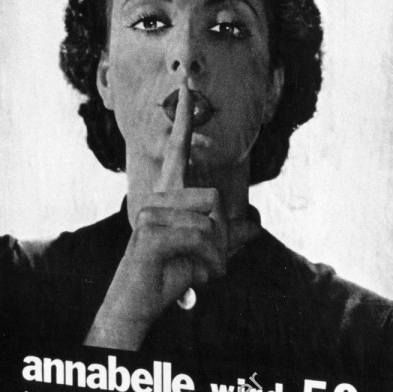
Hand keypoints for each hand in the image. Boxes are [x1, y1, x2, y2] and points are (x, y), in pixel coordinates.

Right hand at [85, 85, 226, 349]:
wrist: (138, 304)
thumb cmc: (168, 276)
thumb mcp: (205, 254)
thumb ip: (229, 236)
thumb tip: (254, 222)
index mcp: (168, 197)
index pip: (178, 151)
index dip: (184, 120)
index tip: (189, 87)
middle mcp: (156, 199)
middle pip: (214, 200)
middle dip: (222, 238)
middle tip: (210, 263)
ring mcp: (149, 214)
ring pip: (210, 221)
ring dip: (215, 254)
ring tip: (199, 271)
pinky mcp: (150, 234)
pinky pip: (200, 237)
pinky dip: (209, 262)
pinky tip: (196, 275)